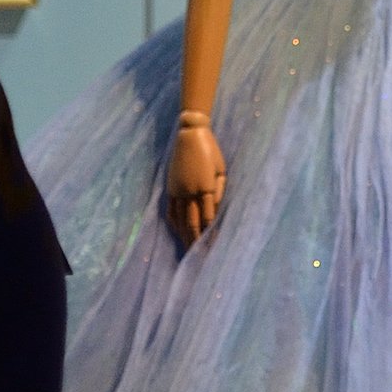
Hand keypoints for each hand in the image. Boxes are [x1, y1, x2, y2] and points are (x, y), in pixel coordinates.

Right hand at [166, 114, 225, 246]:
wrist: (189, 135)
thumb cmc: (211, 151)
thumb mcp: (221, 170)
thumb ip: (220, 190)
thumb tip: (217, 210)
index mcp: (206, 187)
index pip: (208, 218)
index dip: (210, 234)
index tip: (213, 246)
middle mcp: (190, 192)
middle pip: (193, 222)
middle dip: (196, 241)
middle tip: (200, 257)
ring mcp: (178, 190)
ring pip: (180, 219)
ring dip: (184, 236)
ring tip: (188, 250)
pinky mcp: (171, 188)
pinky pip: (171, 210)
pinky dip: (174, 223)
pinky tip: (178, 232)